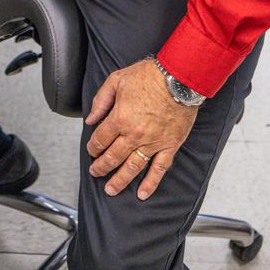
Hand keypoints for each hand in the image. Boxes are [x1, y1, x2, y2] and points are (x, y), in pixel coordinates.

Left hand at [85, 58, 197, 200]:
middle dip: (101, 167)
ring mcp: (152, 143)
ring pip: (132, 167)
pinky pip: (158, 169)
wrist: (179, 79)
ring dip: (119, 180)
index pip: (100, 139)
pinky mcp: (169, 146)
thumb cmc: (150, 76)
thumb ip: (101, 100)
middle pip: (112, 157)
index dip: (93, 147)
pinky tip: (142, 193)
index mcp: (120, 118)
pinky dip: (150, 183)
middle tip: (95, 172)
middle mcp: (134, 134)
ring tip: (111, 189)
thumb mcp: (117, 80)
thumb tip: (90, 119)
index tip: (91, 150)